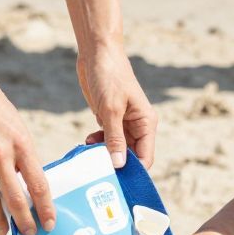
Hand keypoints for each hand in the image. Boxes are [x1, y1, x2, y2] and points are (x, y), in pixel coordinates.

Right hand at [0, 61, 53, 234]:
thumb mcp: (16, 126)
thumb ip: (22, 154)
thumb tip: (28, 184)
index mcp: (21, 142)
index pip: (38, 184)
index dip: (45, 208)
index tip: (50, 223)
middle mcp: (0, 153)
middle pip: (15, 198)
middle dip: (25, 221)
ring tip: (5, 234)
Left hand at [78, 38, 156, 168]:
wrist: (97, 53)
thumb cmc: (109, 76)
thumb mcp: (111, 109)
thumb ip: (114, 138)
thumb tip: (119, 165)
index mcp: (146, 123)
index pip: (145, 157)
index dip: (133, 171)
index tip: (116, 181)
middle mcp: (137, 125)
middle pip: (131, 156)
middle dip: (115, 164)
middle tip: (98, 171)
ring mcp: (122, 123)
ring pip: (116, 149)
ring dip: (103, 154)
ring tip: (90, 154)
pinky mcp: (109, 119)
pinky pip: (106, 140)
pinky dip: (97, 144)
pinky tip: (87, 143)